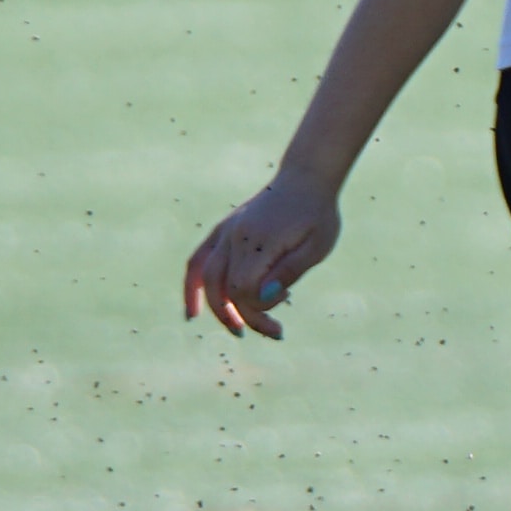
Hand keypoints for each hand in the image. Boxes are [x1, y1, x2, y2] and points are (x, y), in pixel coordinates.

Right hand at [182, 172, 338, 339]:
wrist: (306, 179)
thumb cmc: (317, 215)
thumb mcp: (317, 246)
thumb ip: (289, 271)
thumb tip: (262, 298)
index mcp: (261, 241)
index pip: (244, 289)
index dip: (260, 308)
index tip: (287, 300)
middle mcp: (236, 236)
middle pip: (225, 289)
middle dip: (245, 316)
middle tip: (274, 332)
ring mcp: (226, 232)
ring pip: (207, 278)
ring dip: (219, 308)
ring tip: (238, 329)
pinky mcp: (223, 230)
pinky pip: (198, 260)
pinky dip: (193, 285)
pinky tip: (193, 311)